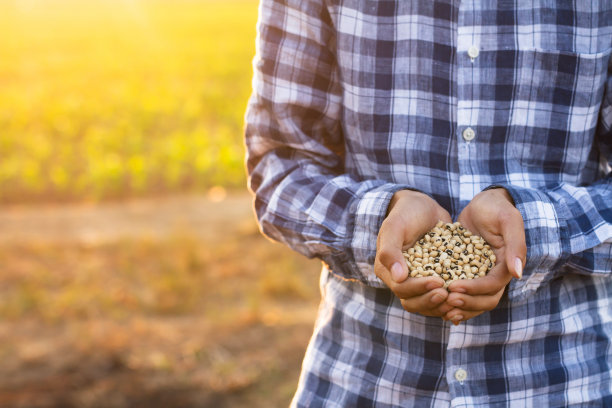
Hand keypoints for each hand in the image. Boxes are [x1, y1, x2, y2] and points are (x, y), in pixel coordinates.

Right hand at [374, 190, 452, 316]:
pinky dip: (451, 299)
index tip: (439, 282)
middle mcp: (401, 280)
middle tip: (449, 294)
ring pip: (427, 304)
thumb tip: (398, 277)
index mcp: (388, 270)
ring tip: (457, 299)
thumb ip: (391, 250)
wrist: (423, 207)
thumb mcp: (395, 226)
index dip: (419, 289)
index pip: (402, 289)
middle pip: (414, 302)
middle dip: (431, 302)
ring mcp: (418, 281)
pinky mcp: (434, 279)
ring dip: (442, 305)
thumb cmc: (406, 213)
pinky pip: (441, 296)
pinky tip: (465, 297)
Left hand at [444, 188, 525, 323]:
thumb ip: (515, 244)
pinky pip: (460, 291)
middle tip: (446, 299)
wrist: (482, 204)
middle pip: (485, 300)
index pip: (493, 286)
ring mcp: (479, 275)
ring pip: (473, 300)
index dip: (475, 289)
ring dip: (459, 307)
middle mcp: (494, 274)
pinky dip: (451, 300)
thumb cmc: (496, 208)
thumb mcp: (508, 220)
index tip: (454, 287)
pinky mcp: (464, 272)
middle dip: (467, 303)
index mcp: (506, 265)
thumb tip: (517, 273)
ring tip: (440, 307)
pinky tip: (435, 302)